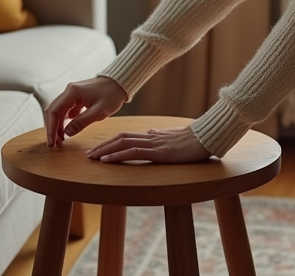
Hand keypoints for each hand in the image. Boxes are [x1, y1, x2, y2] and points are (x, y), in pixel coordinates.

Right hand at [44, 76, 127, 146]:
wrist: (120, 83)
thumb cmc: (112, 95)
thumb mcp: (99, 112)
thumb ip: (82, 122)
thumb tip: (67, 133)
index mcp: (72, 92)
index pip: (54, 111)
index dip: (51, 128)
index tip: (52, 142)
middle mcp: (69, 90)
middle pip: (54, 110)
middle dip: (52, 128)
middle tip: (53, 144)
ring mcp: (72, 93)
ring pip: (59, 110)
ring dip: (58, 125)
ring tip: (60, 140)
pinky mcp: (77, 96)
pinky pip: (66, 109)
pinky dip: (64, 121)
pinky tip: (67, 130)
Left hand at [86, 125, 211, 163]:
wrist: (206, 138)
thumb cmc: (193, 140)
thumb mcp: (174, 138)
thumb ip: (161, 136)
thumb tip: (151, 134)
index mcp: (153, 135)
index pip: (127, 136)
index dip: (111, 142)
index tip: (99, 149)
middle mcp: (150, 137)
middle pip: (120, 138)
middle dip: (103, 146)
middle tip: (88, 155)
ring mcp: (153, 143)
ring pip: (123, 143)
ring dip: (105, 151)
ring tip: (92, 158)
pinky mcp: (158, 152)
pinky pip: (133, 152)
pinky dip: (118, 155)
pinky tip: (107, 160)